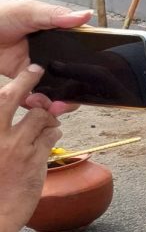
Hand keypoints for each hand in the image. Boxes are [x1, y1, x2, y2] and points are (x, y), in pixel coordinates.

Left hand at [0, 0, 90, 113]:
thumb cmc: (0, 15)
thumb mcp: (28, 11)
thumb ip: (55, 15)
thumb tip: (86, 15)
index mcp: (59, 36)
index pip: (81, 55)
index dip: (87, 70)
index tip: (88, 84)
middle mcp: (51, 53)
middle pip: (70, 78)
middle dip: (71, 94)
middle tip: (63, 104)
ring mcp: (35, 68)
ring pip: (53, 90)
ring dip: (53, 101)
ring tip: (46, 106)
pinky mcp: (19, 78)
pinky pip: (30, 95)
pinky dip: (33, 102)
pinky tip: (30, 103)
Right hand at [0, 65, 63, 231]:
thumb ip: (3, 132)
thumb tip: (13, 112)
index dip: (12, 86)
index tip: (22, 75)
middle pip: (10, 98)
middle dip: (25, 80)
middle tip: (34, 72)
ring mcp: (15, 147)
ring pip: (39, 116)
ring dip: (46, 115)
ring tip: (46, 122)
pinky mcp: (35, 159)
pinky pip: (51, 135)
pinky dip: (53, 132)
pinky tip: (51, 136)